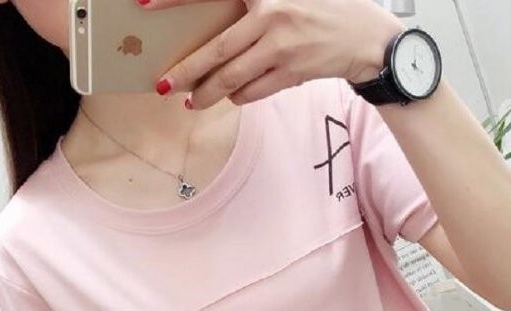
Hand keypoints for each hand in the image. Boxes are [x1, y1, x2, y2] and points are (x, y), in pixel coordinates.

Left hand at [138, 0, 404, 107]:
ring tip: (191, 101)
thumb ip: (252, 5)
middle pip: (216, 52)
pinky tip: (228, 97)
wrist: (366, 37)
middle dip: (185, 72)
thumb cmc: (325, 8)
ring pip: (232, 79)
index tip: (144, 4)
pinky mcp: (292, 73)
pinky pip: (254, 92)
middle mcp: (270, 17)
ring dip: (207, 94)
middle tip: (163, 84)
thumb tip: (217, 31)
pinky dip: (238, 97)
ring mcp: (282, 49)